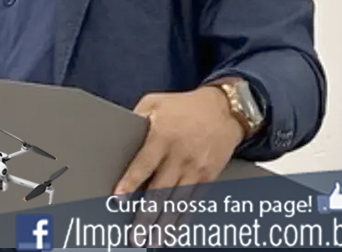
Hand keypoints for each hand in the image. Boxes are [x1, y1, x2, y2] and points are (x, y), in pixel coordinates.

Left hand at [112, 84, 245, 245]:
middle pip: (160, 190)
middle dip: (147, 215)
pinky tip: (173, 232)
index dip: (131, 182)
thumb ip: (135, 118)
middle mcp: (179, 155)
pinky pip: (192, 202)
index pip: (143, 163)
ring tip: (153, 241)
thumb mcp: (155, 102)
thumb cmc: (185, 106)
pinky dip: (182, 219)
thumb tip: (117, 136)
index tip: (118, 198)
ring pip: (177, 202)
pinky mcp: (207, 177)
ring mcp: (194, 168)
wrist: (224, 109)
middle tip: (135, 235)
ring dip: (164, 224)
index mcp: (162, 136)